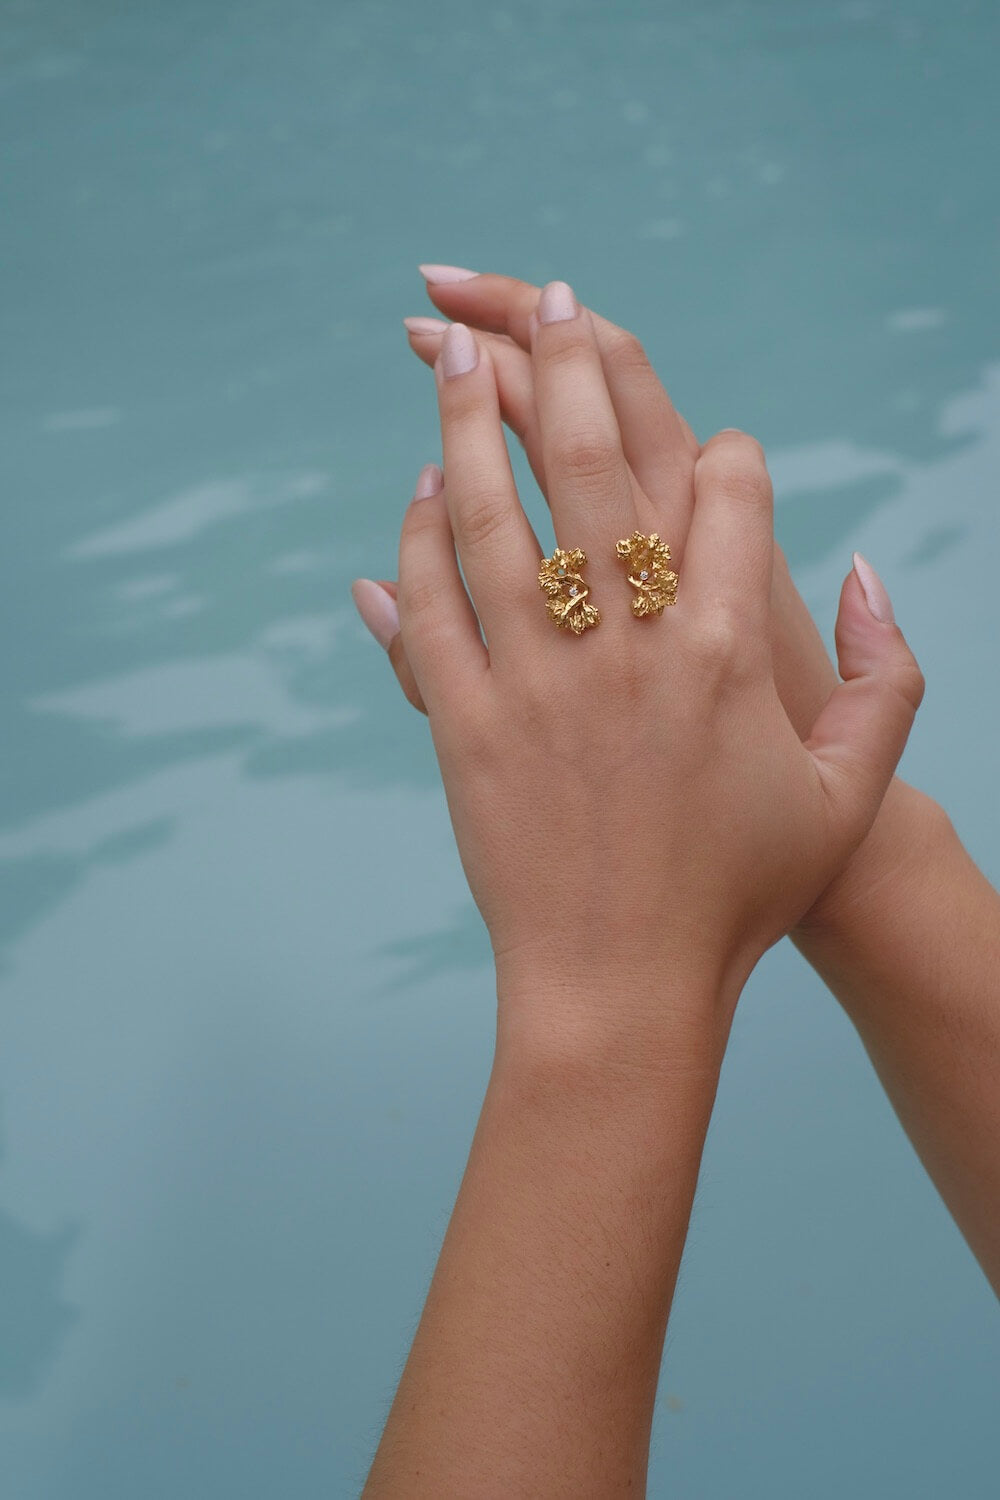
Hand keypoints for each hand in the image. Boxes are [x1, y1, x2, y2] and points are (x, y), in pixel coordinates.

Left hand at [379, 284, 923, 1046]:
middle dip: (574, 369)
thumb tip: (873, 569)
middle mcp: (630, 648)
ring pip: (496, 517)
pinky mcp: (467, 722)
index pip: (733, 496)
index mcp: (729, 655)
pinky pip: (433, 606)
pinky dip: (420, 540)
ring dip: (474, 422)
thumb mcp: (848, 795)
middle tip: (551, 302)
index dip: (731, 455)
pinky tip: (421, 490)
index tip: (720, 447)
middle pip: (597, 470)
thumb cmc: (741, 894)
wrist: (622, 986)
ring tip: (457, 351)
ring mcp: (539, 681)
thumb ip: (889, 679)